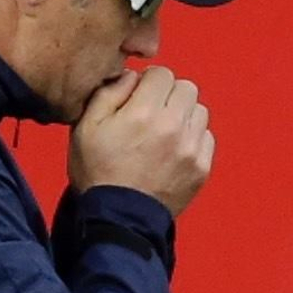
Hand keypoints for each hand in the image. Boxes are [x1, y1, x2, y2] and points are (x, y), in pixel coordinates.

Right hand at [68, 67, 213, 216]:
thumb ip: (108, 92)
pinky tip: (174, 149)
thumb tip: (132, 76)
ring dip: (184, 114)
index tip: (139, 96)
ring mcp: (191, 148)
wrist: (117, 218)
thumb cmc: (97, 171)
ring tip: (164, 131)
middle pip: (186, 88)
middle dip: (169, 94)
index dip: (148, 82)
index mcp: (143, 112)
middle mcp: (173, 126)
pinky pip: (207, 137)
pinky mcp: (201, 167)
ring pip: (199, 111)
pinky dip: (193, 138)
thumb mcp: (85, 126)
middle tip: (152, 112)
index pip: (162, 73)